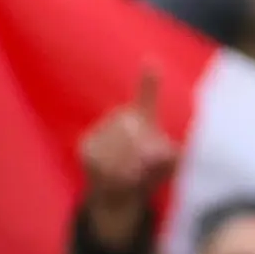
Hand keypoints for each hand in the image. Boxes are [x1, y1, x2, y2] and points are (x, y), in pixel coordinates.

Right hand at [76, 67, 180, 253]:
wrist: (119, 193)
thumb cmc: (150, 172)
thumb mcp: (169, 164)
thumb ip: (168, 156)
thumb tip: (159, 153)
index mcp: (143, 117)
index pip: (147, 95)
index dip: (149, 80)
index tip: (152, 61)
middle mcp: (121, 117)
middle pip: (132, 129)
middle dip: (144, 150)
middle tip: (149, 164)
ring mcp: (100, 129)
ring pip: (119, 147)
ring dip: (132, 166)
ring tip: (136, 174)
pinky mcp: (85, 145)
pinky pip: (104, 159)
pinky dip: (116, 172)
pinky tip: (121, 177)